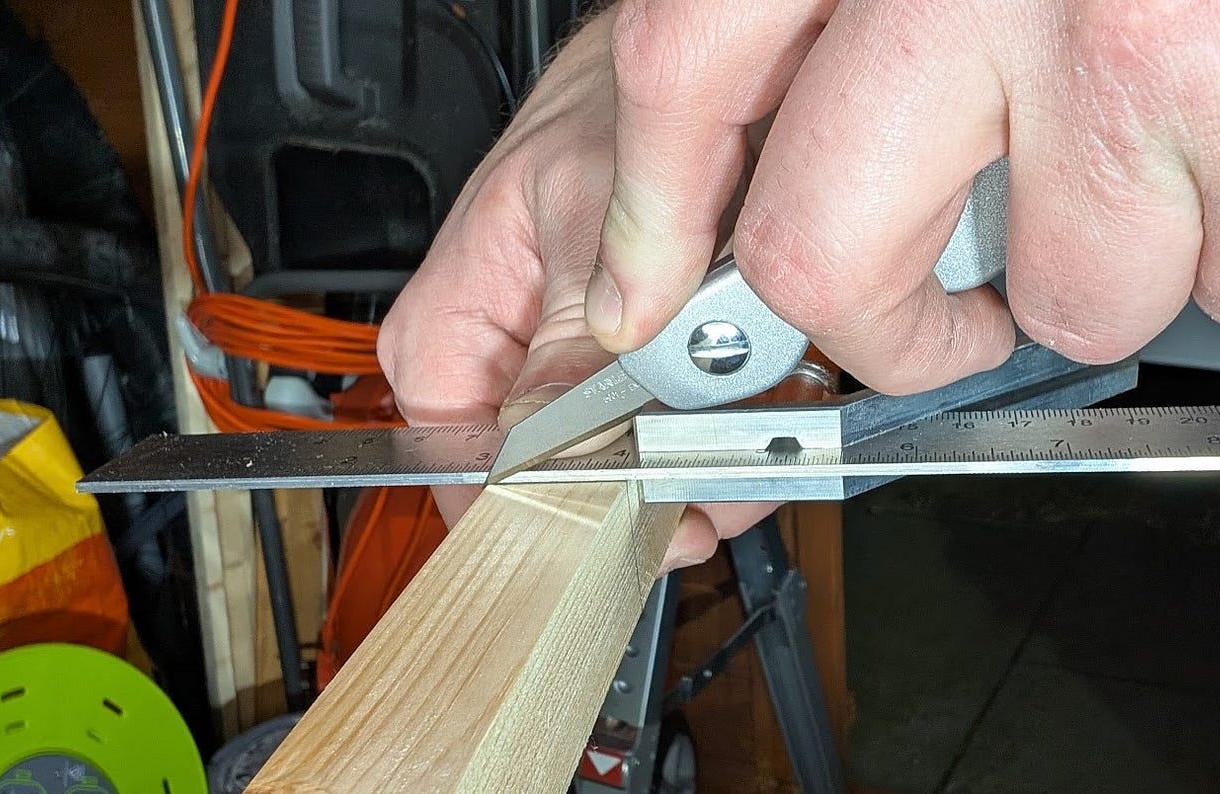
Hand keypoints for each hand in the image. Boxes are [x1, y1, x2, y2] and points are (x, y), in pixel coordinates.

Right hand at [377, 9, 773, 571]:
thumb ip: (569, 337)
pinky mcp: (643, 352)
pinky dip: (729, 425)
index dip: (522, 511)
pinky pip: (674, 418)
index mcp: (456, 318)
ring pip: (622, 455)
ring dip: (697, 464)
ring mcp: (581, 354)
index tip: (593, 541)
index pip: (451, 453)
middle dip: (639, 496)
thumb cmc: (614, 95)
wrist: (693, 60)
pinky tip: (768, 412)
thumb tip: (552, 452)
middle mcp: (512, 346)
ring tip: (754, 451)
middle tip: (704, 504)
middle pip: (554, 471)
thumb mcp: (589, 208)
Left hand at [587, 0, 1219, 393]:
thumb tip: (813, 137)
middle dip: (884, 331)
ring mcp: (1150, 61)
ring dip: (1125, 261)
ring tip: (1201, 141)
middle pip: (823, 251)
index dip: (658, 200)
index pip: (692, 61)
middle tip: (935, 327)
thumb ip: (907, 9)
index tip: (650, 288)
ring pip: (1066, 295)